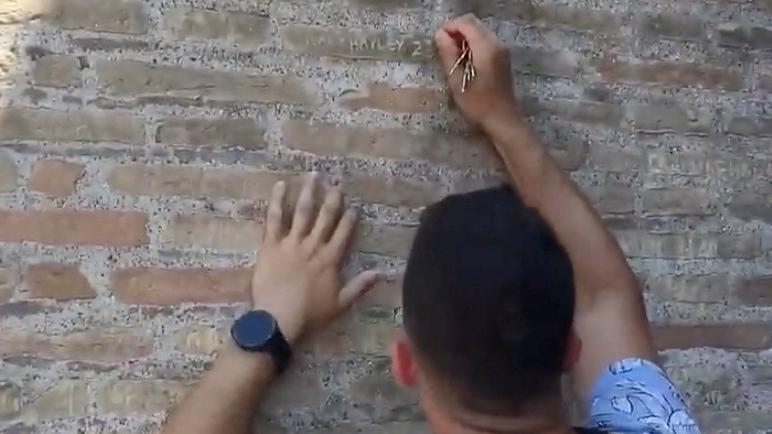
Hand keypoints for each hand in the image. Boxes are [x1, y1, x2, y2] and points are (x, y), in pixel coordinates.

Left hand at [250, 173, 380, 345]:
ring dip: (309, 192)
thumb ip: (360, 285)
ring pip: (302, 212)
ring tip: (313, 175)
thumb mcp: (341, 303)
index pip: (344, 232)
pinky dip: (278, 201)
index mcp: (331, 258)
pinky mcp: (271, 244)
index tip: (354, 206)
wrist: (279, 318)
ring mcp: (292, 242)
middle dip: (332, 198)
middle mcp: (313, 245)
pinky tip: (280, 185)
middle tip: (337, 182)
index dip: (350, 218)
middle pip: (325, 217)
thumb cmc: (310, 314)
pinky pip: (274, 218)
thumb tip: (381, 273)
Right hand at [435, 14, 521, 126]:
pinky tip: (464, 59)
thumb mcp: (457, 81)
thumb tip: (440, 34)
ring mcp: (501, 49)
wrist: (502, 119)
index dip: (449, 27)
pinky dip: (472, 43)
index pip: (466, 23)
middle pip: (474, 23)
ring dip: (464, 36)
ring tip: (452, 54)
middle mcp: (496, 43)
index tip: (437, 40)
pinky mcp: (502, 56)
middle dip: (456, 30)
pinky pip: (485, 39)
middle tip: (443, 47)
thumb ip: (448, 54)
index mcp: (486, 48)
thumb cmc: (478, 104)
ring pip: (479, 30)